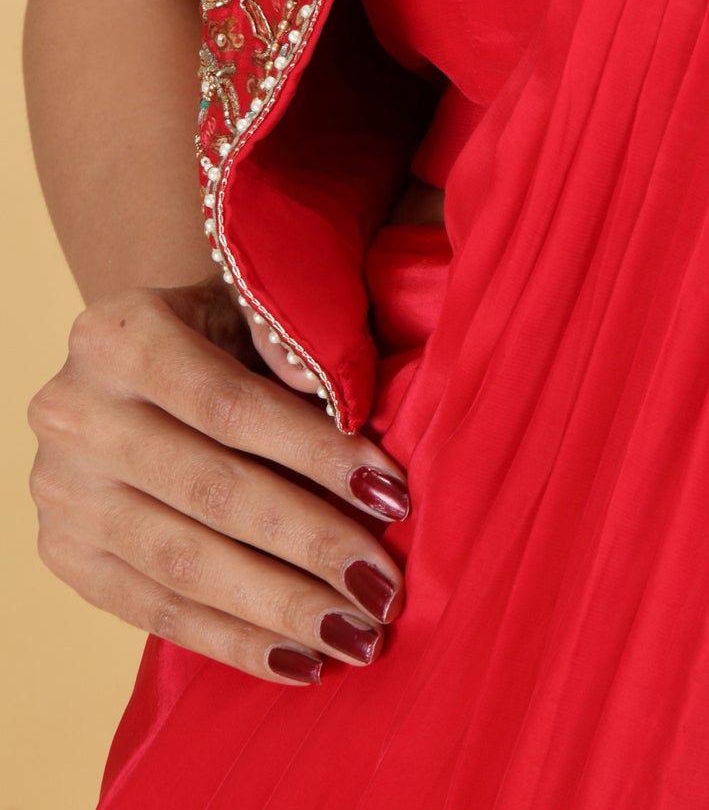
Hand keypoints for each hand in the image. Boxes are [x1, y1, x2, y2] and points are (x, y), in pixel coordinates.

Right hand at [29, 278, 409, 683]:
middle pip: (212, 494)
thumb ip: (289, 343)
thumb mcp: (243, 302)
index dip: (316, 453)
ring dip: (280, 608)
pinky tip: (297, 660)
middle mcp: (77, 415)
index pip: (233, 407)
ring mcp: (62, 493)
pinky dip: (231, 640)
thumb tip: (348, 405)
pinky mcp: (63, 556)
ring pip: (184, 565)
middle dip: (311, 545)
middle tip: (384, 589)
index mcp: (122, 337)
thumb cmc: (211, 326)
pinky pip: (154, 611)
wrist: (121, 359)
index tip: (392, 496)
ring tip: (355, 636)